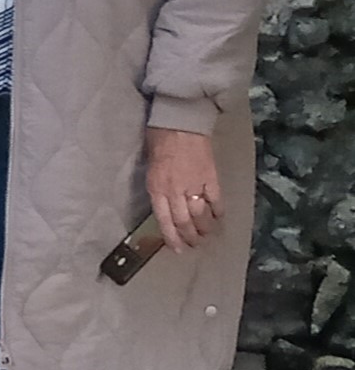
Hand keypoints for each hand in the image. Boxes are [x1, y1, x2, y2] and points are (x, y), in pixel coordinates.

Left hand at [146, 126, 221, 250]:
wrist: (180, 120)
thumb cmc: (159, 139)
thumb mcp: (150, 166)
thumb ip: (157, 186)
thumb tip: (165, 203)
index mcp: (157, 188)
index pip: (164, 220)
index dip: (172, 237)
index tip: (177, 249)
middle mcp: (175, 190)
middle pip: (184, 221)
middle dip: (189, 236)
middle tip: (194, 245)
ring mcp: (195, 184)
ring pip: (200, 215)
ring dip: (204, 228)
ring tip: (206, 236)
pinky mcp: (211, 177)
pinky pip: (216, 199)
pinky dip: (218, 211)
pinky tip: (219, 218)